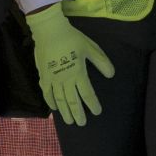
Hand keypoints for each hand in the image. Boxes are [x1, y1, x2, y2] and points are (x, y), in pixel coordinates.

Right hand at [26, 6, 116, 127]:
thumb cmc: (71, 38)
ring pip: (59, 100)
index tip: (97, 112)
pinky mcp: (43, 76)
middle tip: (81, 124)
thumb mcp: (90, 48)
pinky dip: (51, 102)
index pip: (87, 94)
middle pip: (72, 101)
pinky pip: (47, 93)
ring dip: (65, 112)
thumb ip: (101, 62)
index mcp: (78, 73)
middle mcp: (65, 80)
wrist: (49, 31)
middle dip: (78, 113)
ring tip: (69, 121)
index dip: (92, 104)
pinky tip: (54, 108)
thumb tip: (111, 75)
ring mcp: (53, 79)